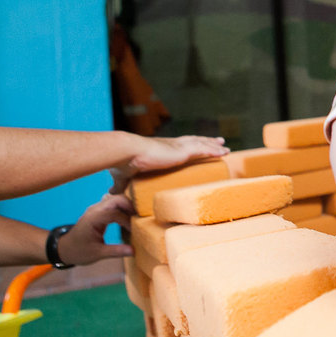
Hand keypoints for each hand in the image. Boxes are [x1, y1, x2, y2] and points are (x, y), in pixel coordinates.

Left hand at [57, 193, 134, 265]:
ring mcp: (96, 208)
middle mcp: (95, 210)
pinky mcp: (99, 210)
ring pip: (116, 199)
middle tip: (138, 219)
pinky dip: (122, 208)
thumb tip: (133, 251)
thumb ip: (115, 251)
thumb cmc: (79, 251)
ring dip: (127, 206)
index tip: (134, 231)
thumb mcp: (97, 254)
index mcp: (93, 219)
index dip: (127, 221)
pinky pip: (113, 204)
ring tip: (135, 219)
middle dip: (130, 207)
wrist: (64, 248)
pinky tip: (127, 219)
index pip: (115, 213)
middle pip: (117, 199)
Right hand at [110, 134, 228, 192]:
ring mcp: (179, 147)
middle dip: (207, 141)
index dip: (189, 145)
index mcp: (161, 149)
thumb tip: (110, 195)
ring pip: (202, 144)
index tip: (197, 144)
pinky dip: (214, 151)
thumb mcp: (124, 175)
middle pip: (195, 141)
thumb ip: (120, 185)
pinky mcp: (183, 152)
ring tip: (225, 146)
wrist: (126, 154)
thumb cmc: (123, 163)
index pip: (178, 145)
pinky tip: (224, 152)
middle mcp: (172, 145)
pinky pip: (204, 150)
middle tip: (219, 141)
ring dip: (214, 145)